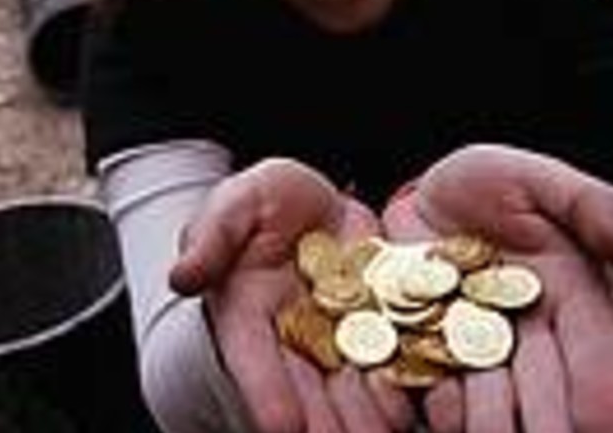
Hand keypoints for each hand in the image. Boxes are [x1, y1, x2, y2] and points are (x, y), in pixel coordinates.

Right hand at [170, 158, 413, 432]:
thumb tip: (180, 276)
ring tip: (386, 429)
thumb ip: (211, 235)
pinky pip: (402, 366)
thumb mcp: (237, 202)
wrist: (321, 203)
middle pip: (308, 390)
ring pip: (354, 390)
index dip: (266, 392)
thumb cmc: (268, 202)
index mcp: (247, 315)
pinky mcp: (389, 333)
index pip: (252, 358)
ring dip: (369, 417)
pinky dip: (413, 388)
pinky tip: (432, 405)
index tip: (280, 425)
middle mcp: (295, 340)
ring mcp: (343, 341)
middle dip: (325, 422)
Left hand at [385, 144, 612, 432]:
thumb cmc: (489, 183)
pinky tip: (405, 416)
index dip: (601, 394)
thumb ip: (586, 203)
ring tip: (476, 430)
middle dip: (543, 426)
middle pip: (543, 398)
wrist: (418, 195)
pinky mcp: (421, 356)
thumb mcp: (537, 179)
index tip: (600, 425)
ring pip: (486, 408)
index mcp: (573, 303)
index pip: (596, 358)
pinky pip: (424, 391)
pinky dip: (426, 405)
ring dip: (484, 423)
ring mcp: (474, 355)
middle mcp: (528, 341)